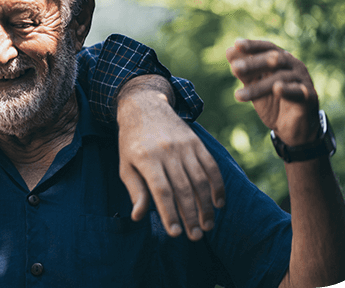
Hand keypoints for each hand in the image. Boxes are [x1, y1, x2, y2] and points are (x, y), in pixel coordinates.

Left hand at [116, 76, 224, 241]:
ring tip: (207, 226)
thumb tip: (138, 216)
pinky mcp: (196, 142)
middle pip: (183, 188)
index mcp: (146, 158)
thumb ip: (135, 190)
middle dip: (191, 216)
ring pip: (200, 180)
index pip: (161, 191)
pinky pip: (211, 166)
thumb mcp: (125, 165)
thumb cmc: (132, 142)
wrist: (145, 107)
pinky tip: (218, 204)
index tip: (175, 233)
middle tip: (195, 236)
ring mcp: (184, 146)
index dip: (170, 213)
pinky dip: (217, 186)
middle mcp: (167, 151)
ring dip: (206, 206)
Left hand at [226, 39, 319, 145]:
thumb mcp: (255, 86)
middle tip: (235, 68)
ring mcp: (303, 80)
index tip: (236, 44)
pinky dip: (287, 89)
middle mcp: (294, 66)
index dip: (253, 46)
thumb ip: (244, 71)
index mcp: (281, 60)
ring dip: (258, 86)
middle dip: (253, 63)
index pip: (267, 48)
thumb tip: (229, 51)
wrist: (293, 128)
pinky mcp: (309, 97)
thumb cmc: (273, 101)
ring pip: (281, 77)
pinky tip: (277, 89)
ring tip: (238, 96)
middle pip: (275, 59)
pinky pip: (298, 91)